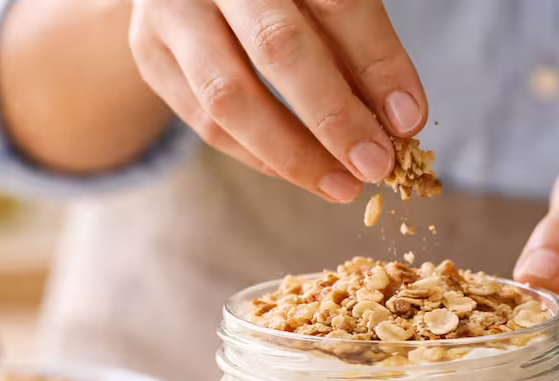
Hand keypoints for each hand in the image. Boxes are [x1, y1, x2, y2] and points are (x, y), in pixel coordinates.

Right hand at [128, 0, 425, 201]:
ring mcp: (172, 11)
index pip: (336, 2)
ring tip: (340, 184)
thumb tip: (399, 119)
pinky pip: (204, 121)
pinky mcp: (149, 52)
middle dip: (334, 115)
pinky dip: (257, 155)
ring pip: (228, 96)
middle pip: (278, 47)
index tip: (409, 119)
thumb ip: (356, 43)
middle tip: (375, 163)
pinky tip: (300, 171)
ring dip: (292, 153)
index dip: (377, 62)